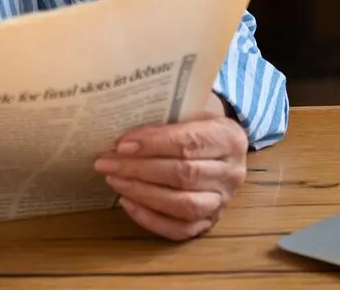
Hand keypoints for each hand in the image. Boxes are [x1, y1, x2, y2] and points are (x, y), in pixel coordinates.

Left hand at [94, 94, 247, 239]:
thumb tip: (124, 137)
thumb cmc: (196, 123)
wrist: (220, 146)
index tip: (122, 145)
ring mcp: (222, 201)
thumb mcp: (189, 110)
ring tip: (113, 180)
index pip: (189, 143)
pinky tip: (127, 203)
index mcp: (229, 138)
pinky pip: (180, 229)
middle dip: (139, 169)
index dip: (154, 144)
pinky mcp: (210, 222)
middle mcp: (232, 172)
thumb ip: (164, 119)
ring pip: (183, 204)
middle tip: (107, 163)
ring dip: (142, 193)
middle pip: (183, 174)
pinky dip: (150, 218)